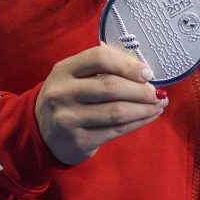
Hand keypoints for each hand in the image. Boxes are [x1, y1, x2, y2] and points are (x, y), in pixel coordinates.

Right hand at [35, 45, 166, 164]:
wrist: (39, 133)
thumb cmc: (67, 97)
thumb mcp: (74, 76)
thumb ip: (102, 68)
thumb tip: (143, 69)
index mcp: (64, 70)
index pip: (99, 58)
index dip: (127, 64)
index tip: (147, 72)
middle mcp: (63, 93)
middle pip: (111, 87)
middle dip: (141, 90)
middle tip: (158, 92)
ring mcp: (69, 119)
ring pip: (117, 112)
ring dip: (144, 108)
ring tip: (159, 104)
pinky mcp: (79, 141)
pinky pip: (116, 131)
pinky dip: (138, 123)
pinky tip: (149, 117)